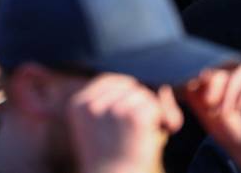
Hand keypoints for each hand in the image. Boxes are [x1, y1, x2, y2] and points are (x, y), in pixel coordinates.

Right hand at [67, 74, 181, 172]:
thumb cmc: (113, 160)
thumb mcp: (104, 127)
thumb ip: (122, 101)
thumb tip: (163, 89)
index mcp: (78, 105)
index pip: (109, 81)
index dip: (125, 94)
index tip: (127, 116)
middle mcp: (92, 104)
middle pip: (129, 85)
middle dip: (139, 103)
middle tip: (138, 128)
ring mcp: (113, 109)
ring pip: (143, 95)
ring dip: (150, 112)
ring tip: (141, 136)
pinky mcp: (134, 117)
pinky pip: (155, 107)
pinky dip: (160, 121)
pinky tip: (151, 137)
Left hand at [183, 63, 240, 171]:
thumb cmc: (230, 130)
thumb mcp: (206, 109)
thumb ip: (197, 91)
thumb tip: (192, 75)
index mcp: (227, 73)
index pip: (212, 65)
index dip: (203, 80)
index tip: (200, 101)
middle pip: (225, 65)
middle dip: (214, 85)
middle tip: (209, 105)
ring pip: (240, 71)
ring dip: (228, 91)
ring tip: (224, 112)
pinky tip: (237, 108)